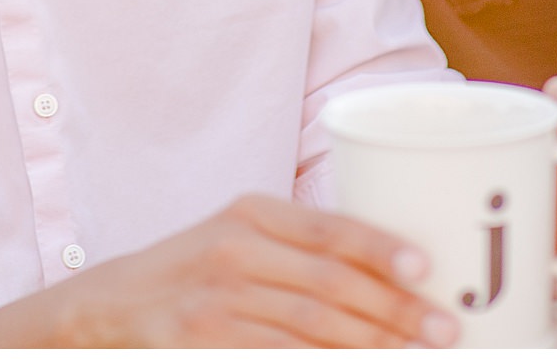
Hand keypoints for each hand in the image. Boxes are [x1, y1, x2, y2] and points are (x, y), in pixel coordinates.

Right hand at [43, 193, 456, 346]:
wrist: (113, 305)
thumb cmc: (198, 268)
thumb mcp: (241, 235)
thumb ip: (304, 245)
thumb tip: (398, 273)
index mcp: (251, 213)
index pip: (328, 228)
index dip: (381, 249)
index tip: (426, 268)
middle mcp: (233, 251)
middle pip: (329, 286)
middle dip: (394, 312)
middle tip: (444, 331)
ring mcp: (216, 302)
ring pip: (311, 329)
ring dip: (371, 347)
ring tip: (415, 355)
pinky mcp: (204, 344)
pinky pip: (279, 358)